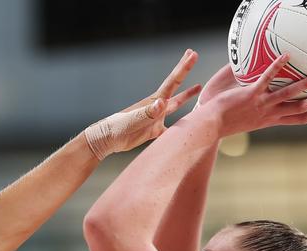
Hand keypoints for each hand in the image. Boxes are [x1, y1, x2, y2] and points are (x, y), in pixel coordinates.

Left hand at [84, 49, 203, 159]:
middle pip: (176, 86)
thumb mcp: (134, 119)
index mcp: (154, 101)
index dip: (184, 67)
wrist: (108, 139)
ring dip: (186, 96)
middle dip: (184, 71)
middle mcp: (157, 106)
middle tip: (193, 55)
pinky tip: (189, 126)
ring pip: (175, 105)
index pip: (173, 81)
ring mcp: (156, 118)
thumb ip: (148, 112)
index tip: (193, 54)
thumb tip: (162, 103)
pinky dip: (180, 128)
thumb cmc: (118, 127)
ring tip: (199, 87)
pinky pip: (171, 129)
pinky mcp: (154, 130)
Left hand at [197, 54, 306, 135]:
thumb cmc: (224, 122)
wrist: (208, 126)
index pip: (296, 120)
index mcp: (268, 121)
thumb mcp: (246, 119)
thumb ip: (258, 110)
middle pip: (299, 110)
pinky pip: (266, 79)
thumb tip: (266, 99)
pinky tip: (286, 56)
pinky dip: (276, 67)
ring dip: (303, 85)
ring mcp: (260, 105)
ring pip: (287, 95)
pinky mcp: (249, 95)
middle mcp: (267, 115)